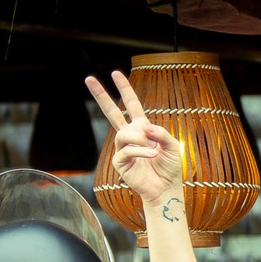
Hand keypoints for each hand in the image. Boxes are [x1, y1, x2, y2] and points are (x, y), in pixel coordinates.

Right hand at [86, 71, 183, 208]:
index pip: (131, 105)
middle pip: (111, 112)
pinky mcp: (119, 162)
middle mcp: (129, 136)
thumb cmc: (169, 167)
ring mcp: (122, 148)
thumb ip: (161, 132)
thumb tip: (144, 125)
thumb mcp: (172, 145)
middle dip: (101, 95)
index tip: (115, 74)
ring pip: (124, 133)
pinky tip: (150, 155)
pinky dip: (141, 151)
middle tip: (88, 78)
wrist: (166, 187)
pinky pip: (127, 150)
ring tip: (153, 148)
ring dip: (141, 139)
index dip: (125, 89)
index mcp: (142, 128)